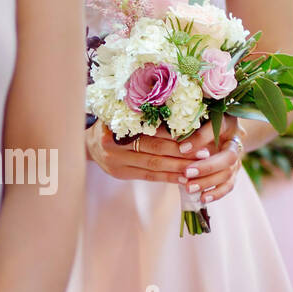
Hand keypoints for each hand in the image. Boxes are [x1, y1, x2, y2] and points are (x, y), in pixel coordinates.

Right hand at [85, 118, 244, 204]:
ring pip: (153, 166)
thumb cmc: (113, 123)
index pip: (149, 133)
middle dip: (180, 153)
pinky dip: (167, 177)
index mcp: (116, 126)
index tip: (194, 136)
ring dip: (177, 167)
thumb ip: (144, 114)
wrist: (88, 143)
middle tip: (203, 153)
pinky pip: (149, 177)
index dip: (172, 136)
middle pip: (153, 151)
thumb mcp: (122, 113)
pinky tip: (183, 178)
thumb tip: (180, 113)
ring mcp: (116, 163)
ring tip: (198, 168)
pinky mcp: (121, 174)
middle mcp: (114, 147)